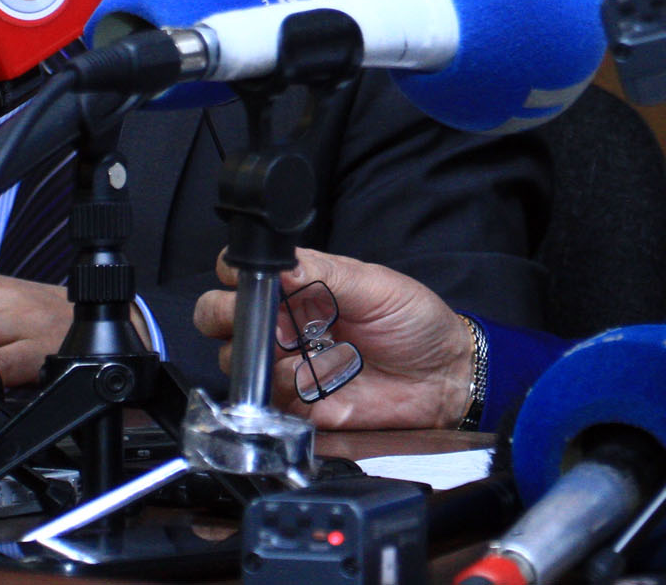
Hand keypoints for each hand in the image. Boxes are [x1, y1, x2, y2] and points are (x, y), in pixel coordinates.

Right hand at [194, 249, 475, 430]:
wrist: (443, 377)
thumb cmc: (415, 322)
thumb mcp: (376, 286)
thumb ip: (326, 272)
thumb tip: (281, 263)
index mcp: (301, 287)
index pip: (244, 273)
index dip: (233, 273)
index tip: (244, 278)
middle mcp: (286, 324)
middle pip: (222, 316)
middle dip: (222, 314)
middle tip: (255, 319)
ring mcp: (288, 364)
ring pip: (236, 359)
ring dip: (253, 355)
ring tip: (292, 351)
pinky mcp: (298, 403)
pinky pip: (265, 400)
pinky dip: (276, 390)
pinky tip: (305, 380)